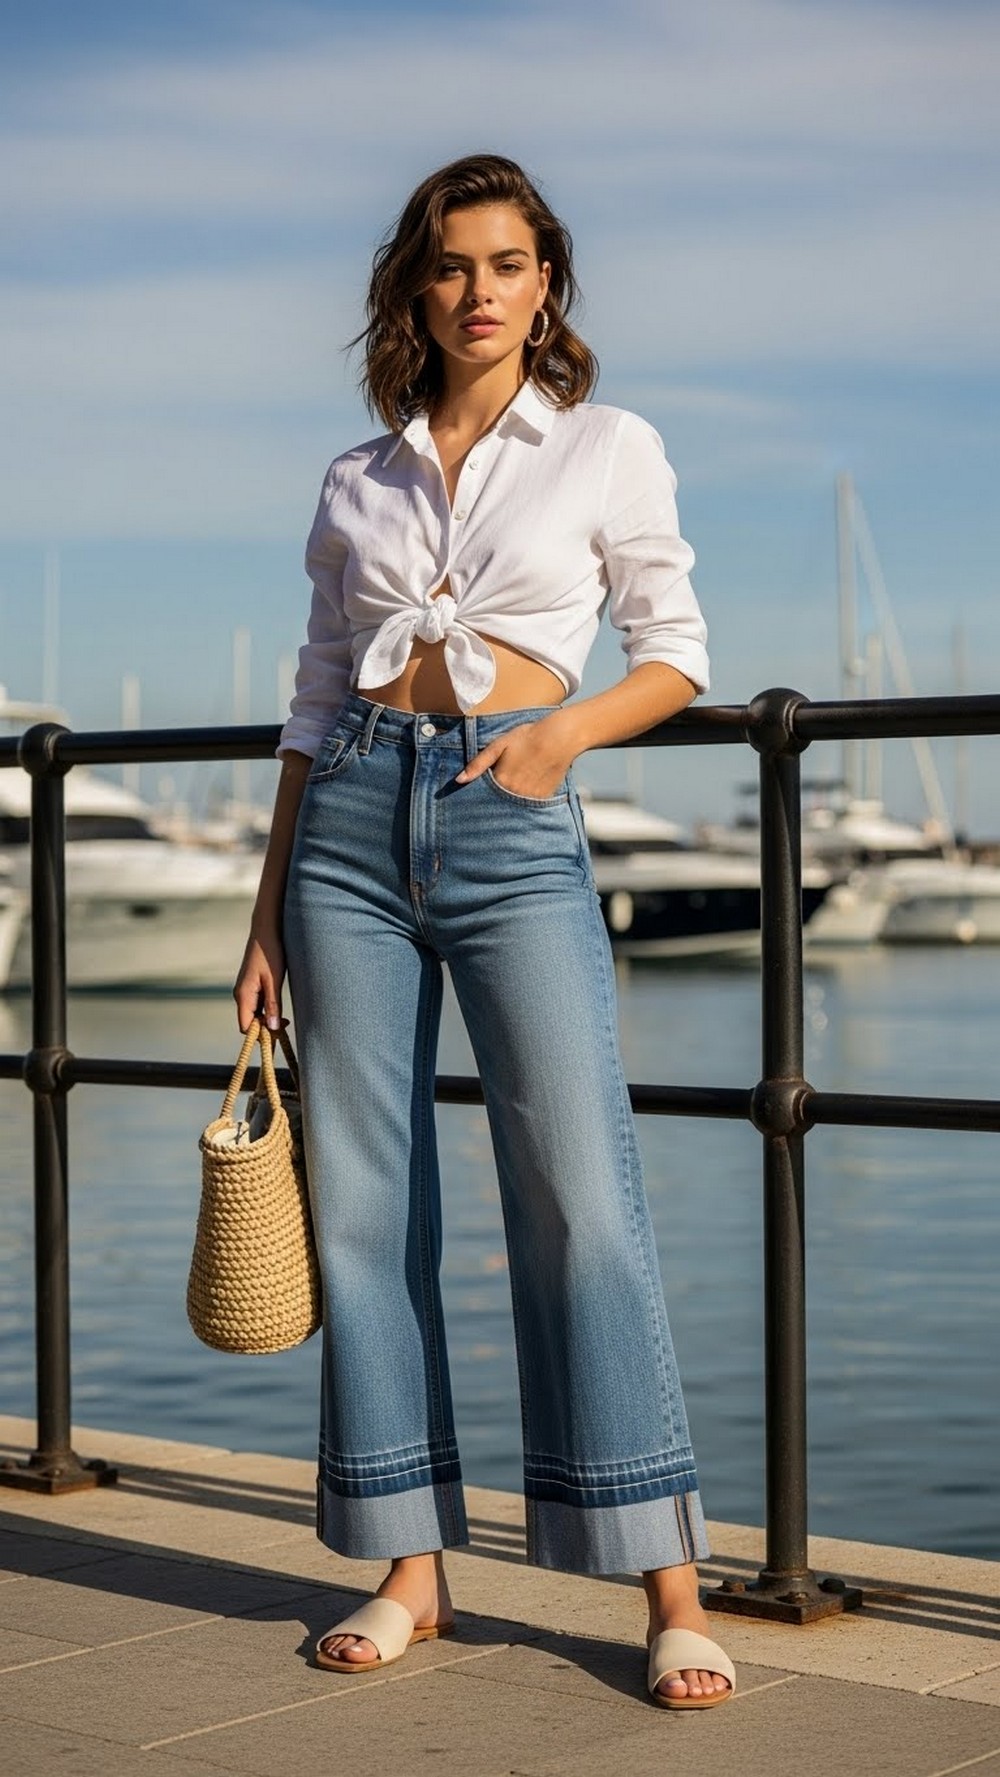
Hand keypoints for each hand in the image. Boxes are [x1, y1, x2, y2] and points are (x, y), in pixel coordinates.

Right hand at [233, 929, 286, 1033]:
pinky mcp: (250, 985)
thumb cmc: (271, 952)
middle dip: (265, 1027)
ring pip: (253, 1014)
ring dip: (267, 1018)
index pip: (246, 1027)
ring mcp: (244, 990)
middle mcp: (240, 995)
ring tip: (285, 1016)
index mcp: (243, 995)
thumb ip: (273, 1005)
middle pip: (249, 1022)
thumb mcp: (275, 980)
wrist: (266, 930)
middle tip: (287, 1024)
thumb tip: (273, 1028)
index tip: (278, 1032)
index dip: (260, 1034)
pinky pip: (255, 1004)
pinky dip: (266, 1009)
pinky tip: (278, 1005)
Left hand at [455, 711, 579, 799]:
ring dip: (510, 800)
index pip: (483, 794)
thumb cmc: (527, 737)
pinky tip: (528, 784)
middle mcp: (514, 794)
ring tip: (516, 783)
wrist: (559, 737)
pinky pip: (529, 804)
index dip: (480, 792)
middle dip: (495, 799)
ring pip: (514, 805)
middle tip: (500, 786)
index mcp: (501, 780)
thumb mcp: (499, 745)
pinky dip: (525, 799)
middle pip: (498, 802)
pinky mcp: (543, 798)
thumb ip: (478, 764)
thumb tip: (459, 780)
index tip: (477, 792)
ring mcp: (530, 798)